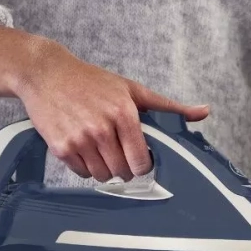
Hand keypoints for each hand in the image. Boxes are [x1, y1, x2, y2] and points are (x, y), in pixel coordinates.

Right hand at [16, 40, 208, 180]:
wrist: (46, 74)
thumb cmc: (92, 81)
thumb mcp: (132, 89)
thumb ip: (168, 106)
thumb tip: (204, 112)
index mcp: (124, 113)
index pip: (141, 161)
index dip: (143, 162)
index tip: (139, 156)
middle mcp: (102, 129)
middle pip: (123, 172)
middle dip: (124, 166)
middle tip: (118, 150)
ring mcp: (80, 140)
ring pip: (103, 176)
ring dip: (105, 168)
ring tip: (101, 148)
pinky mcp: (61, 148)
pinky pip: (82, 173)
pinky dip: (86, 166)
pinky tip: (84, 147)